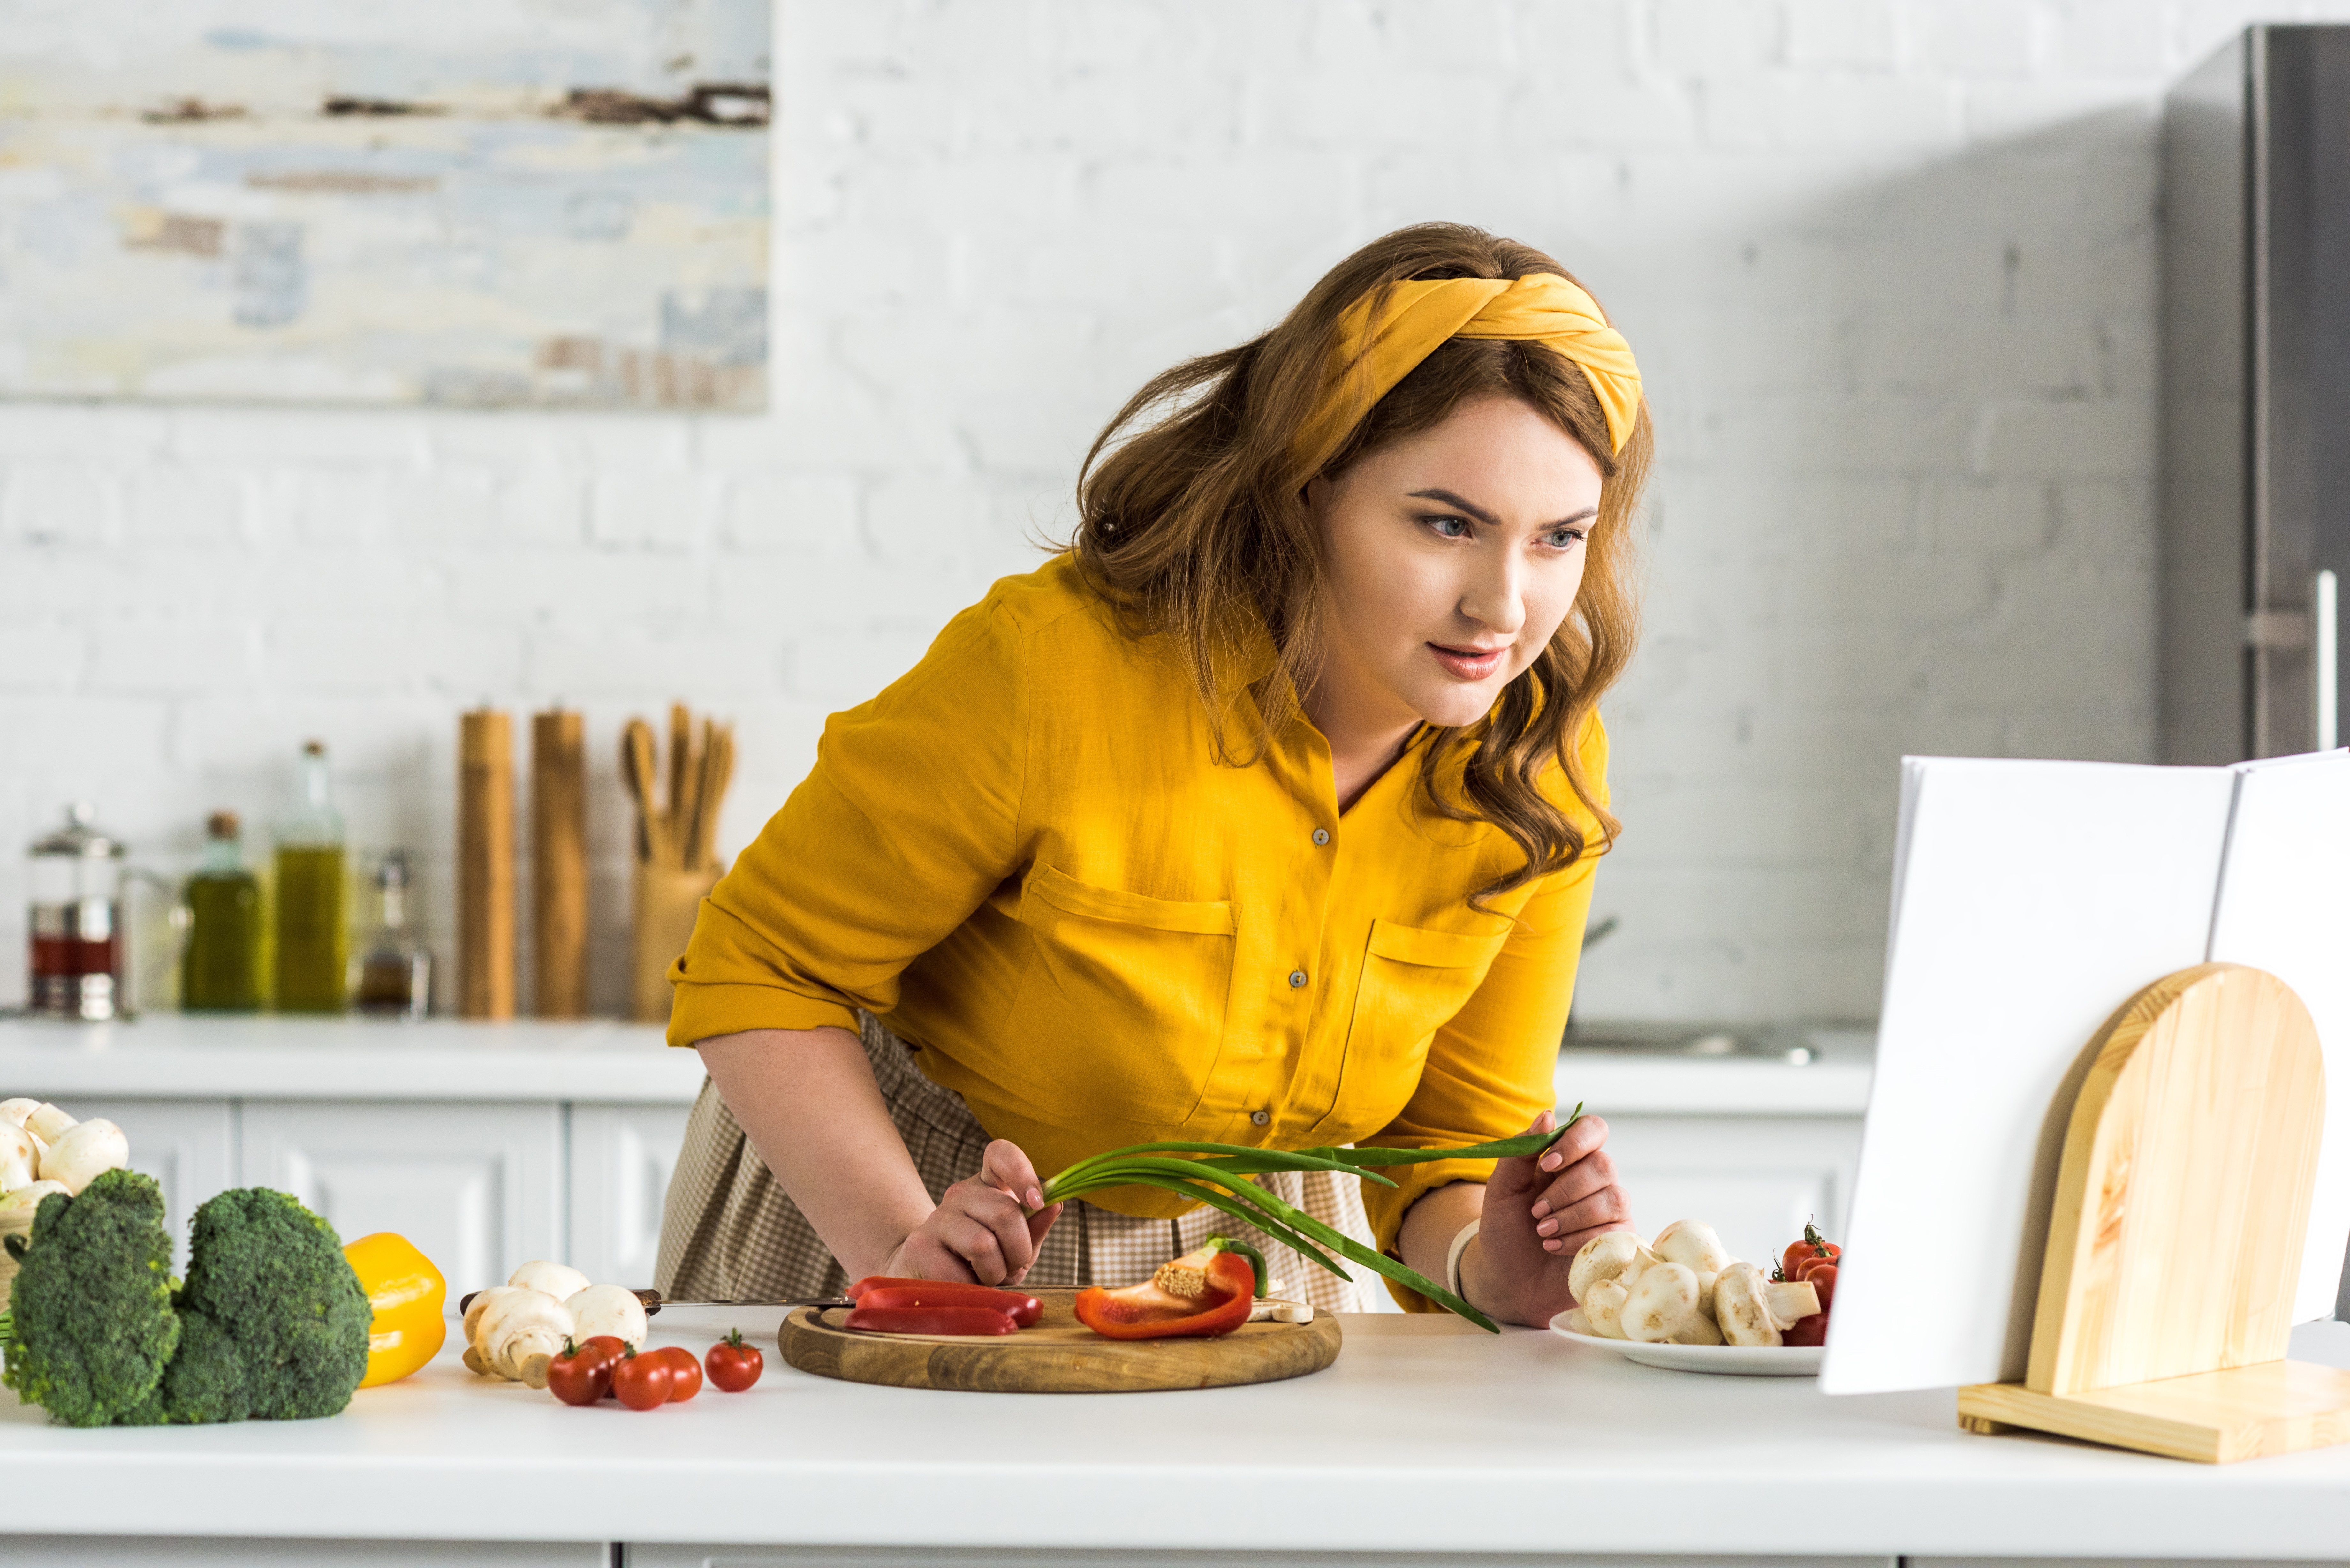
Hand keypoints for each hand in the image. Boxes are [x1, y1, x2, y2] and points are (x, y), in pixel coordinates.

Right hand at [875, 1138, 1062, 1286]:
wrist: (929, 1277)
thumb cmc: (982, 1262)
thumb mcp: (1016, 1247)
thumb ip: (1035, 1229)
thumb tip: (1055, 1205)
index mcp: (988, 1184)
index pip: (1001, 1154)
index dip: (1023, 1173)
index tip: (1037, 1202)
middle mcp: (961, 1193)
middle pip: (1005, 1213)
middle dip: (1019, 1252)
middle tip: (1009, 1267)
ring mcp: (937, 1216)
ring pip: (983, 1244)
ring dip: (994, 1273)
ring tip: (984, 1277)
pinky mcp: (919, 1244)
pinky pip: (958, 1274)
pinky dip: (971, 1289)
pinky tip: (963, 1285)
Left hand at [1460, 1109, 1631, 1325]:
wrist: (1507, 1278)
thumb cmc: (1506, 1229)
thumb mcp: (1502, 1188)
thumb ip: (1520, 1152)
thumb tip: (1547, 1115)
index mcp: (1568, 1159)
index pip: (1593, 1129)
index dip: (1576, 1142)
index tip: (1547, 1164)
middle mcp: (1594, 1181)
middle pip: (1603, 1166)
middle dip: (1565, 1190)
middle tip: (1536, 1212)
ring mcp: (1610, 1211)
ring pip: (1614, 1198)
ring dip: (1572, 1216)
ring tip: (1543, 1233)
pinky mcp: (1618, 1241)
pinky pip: (1616, 1230)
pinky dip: (1580, 1239)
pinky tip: (1555, 1248)